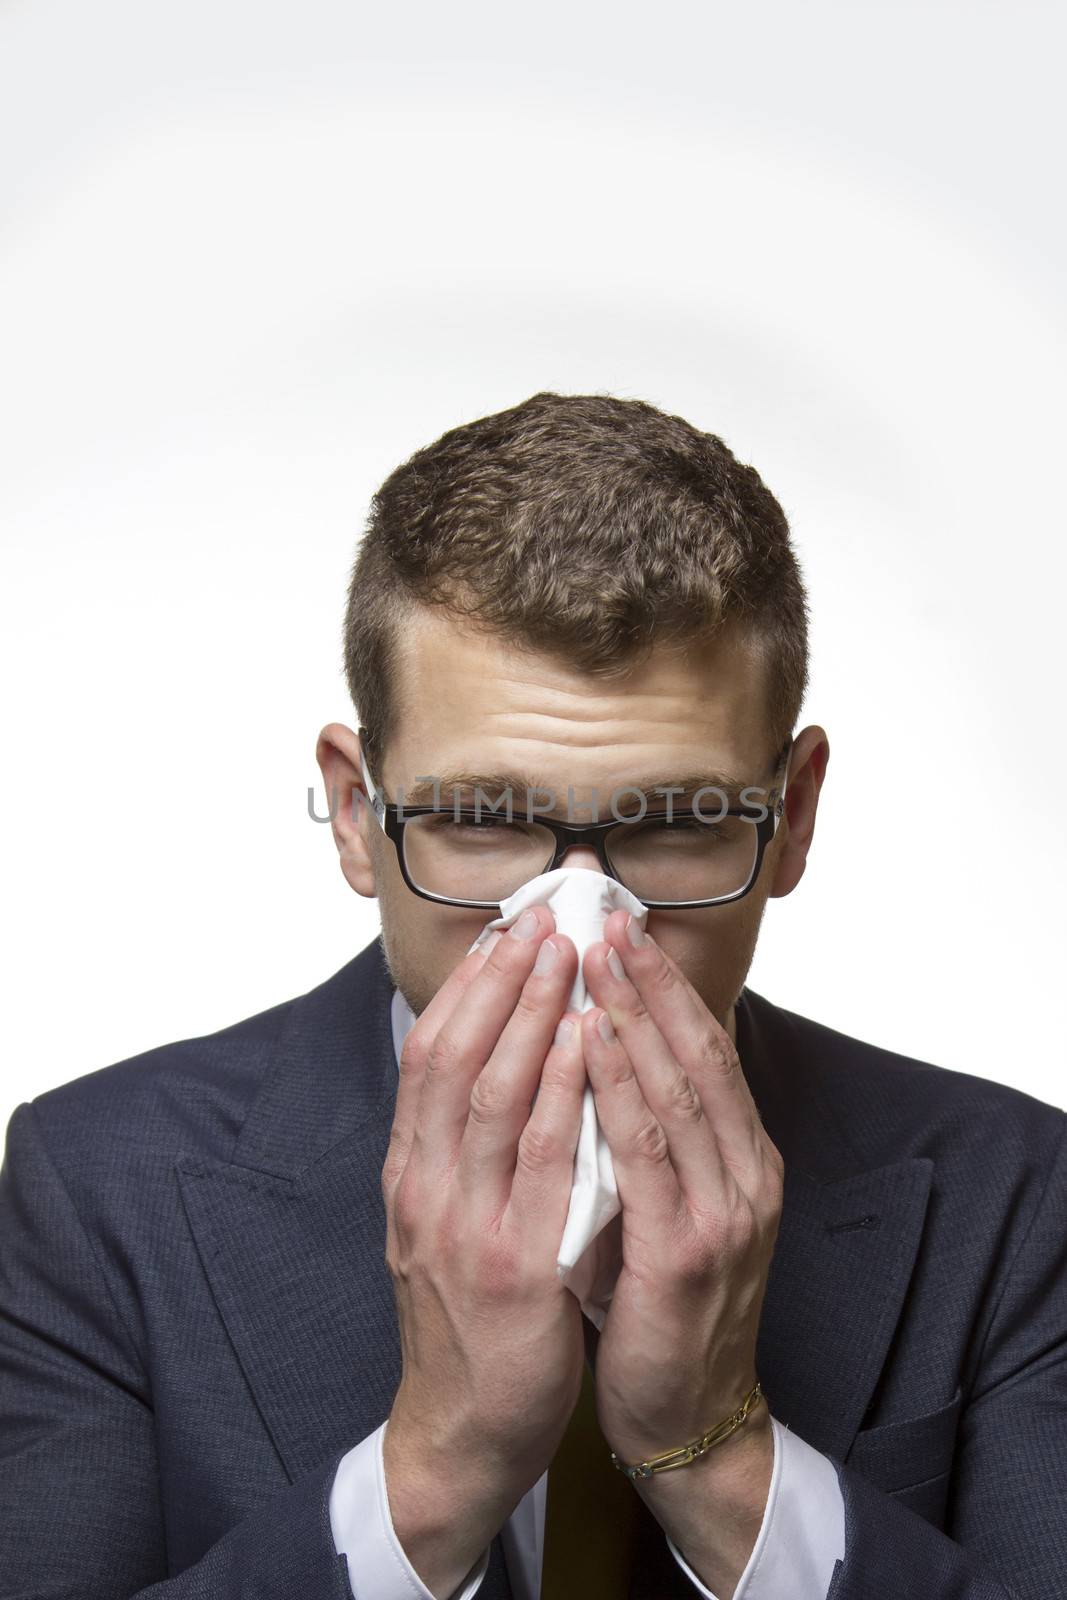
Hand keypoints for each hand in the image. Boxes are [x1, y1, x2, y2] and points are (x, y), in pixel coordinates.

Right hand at [380, 907, 587, 1593]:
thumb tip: (498, 1066)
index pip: (427, 1056)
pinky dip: (564, 1093)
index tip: (504, 934)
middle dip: (500, 983)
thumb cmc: (470, 1316)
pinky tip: (592, 1045)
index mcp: (409, 1173)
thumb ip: (463, 1151)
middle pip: (453, 1058)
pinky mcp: (512, 1266)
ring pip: (493, 1095)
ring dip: (533, 1017)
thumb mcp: (446, 1222)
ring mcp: (462, 1226)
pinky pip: (542, 1162)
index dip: (466, 989)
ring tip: (569, 958)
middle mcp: (424, 1188)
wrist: (464, 1428)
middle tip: (542, 922)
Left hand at [579, 911, 782, 1473]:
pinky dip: (616, 1088)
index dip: (668, 988)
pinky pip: (646, 1154)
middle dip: (651, 982)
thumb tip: (611, 1054)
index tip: (627, 930)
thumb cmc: (662, 1304)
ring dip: (632, 1017)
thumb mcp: (672, 1209)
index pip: (708, 1051)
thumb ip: (655, 1141)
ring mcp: (723, 1215)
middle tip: (606, 920)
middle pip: (699, 1055)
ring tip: (593, 958)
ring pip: (677, 1090)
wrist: (686, 1417)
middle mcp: (746, 1177)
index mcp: (744, 1162)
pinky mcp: (686, 1255)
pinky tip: (586, 1042)